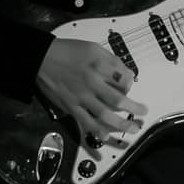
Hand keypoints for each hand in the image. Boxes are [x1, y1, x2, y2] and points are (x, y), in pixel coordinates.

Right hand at [35, 37, 147, 156]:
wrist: (40, 58)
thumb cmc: (67, 51)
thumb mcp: (92, 47)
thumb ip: (110, 60)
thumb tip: (125, 74)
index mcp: (99, 64)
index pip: (123, 77)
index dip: (130, 83)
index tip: (130, 86)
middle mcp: (92, 81)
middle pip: (118, 99)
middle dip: (134, 107)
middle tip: (144, 111)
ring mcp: (81, 96)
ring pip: (105, 114)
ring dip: (121, 124)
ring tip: (133, 128)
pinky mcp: (71, 106)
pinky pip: (85, 121)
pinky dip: (97, 130)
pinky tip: (106, 136)